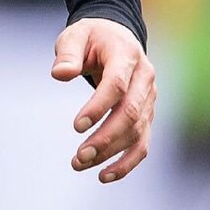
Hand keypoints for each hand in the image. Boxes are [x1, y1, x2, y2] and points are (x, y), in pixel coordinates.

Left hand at [51, 17, 154, 183]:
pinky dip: (126, 163)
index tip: (76, 126)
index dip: (98, 106)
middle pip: (130, 113)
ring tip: (81, 164)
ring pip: (136, 132)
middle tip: (79, 156)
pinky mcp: (148, 115)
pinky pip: (142, 144)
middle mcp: (144, 78)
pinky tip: (104, 175)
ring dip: (111, 153)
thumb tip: (60, 74)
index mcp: (126, 54)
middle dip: (105, 138)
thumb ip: (68, 53)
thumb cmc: (92, 37)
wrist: (117, 37)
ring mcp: (150, 98)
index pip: (117, 84)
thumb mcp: (76, 35)